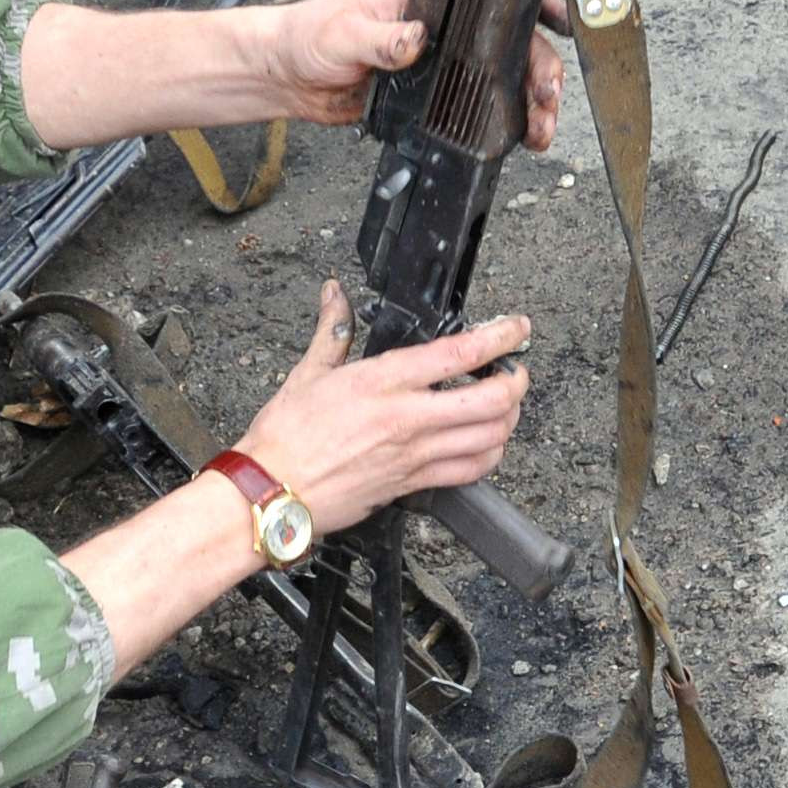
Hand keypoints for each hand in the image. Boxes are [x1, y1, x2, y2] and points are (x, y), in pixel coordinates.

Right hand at [232, 283, 532, 528]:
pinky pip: (469, 471)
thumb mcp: (307, 372)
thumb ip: (332, 330)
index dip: (500, 337)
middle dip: (517, 382)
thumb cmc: (284, 437)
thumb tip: (333, 294)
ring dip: (509, 419)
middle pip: (492, 400)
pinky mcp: (412, 484)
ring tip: (506, 405)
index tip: (516, 328)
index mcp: (383, 381)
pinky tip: (485, 443)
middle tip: (515, 371)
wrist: (270, 493)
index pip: (459, 354)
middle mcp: (407, 418)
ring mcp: (414, 455)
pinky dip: (489, 455)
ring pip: (489, 438)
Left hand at [252, 0, 566, 151]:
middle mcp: (440, 24)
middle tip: (546, 97)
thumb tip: (415, 40)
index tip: (560, 23)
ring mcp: (439, 61)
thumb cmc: (307, 37)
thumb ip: (381, 39)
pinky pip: (473, 107)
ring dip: (523, 103)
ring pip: (497, 80)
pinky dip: (497, 123)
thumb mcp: (344, 33)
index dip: (532, 7)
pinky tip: (512, 138)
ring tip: (539, 129)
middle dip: (537, 70)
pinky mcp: (429, 94)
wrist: (285, 76)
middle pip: (507, 45)